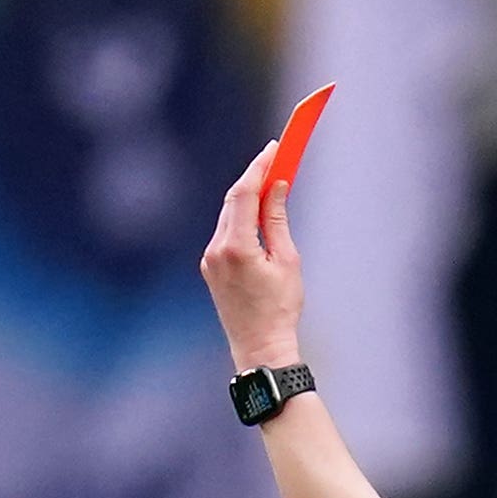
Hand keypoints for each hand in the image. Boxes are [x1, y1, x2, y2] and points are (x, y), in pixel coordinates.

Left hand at [201, 142, 307, 372]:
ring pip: (228, 216)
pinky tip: (258, 217)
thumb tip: (277, 187)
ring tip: (272, 188)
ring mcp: (209, 259)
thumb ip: (277, 219)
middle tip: (276, 162)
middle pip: (233, 201)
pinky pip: (226, 233)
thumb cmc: (279, 309)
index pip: (243, 194)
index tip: (274, 149)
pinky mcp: (211, 268)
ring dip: (248, 200)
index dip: (259, 168)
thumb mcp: (287, 260)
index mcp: (236, 247)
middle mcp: (216, 250)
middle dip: (254, 179)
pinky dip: (241, 220)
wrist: (259, 348)